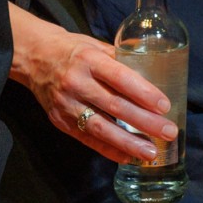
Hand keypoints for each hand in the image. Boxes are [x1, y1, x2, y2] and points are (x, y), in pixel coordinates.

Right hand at [12, 9, 175, 167]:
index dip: (144, 93)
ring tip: (151, 153)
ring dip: (129, 143)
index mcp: (89, 59)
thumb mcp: (96, 46)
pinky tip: (128, 157)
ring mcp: (66, 104)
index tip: (165, 106)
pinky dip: (110, 150)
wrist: (33, 58)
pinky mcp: (60, 121)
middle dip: (145, 122)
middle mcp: (76, 83)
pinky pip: (88, 140)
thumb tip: (155, 74)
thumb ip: (122, 60)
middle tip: (168, 132)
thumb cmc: (73, 50)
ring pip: (101, 128)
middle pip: (115, 106)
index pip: (120, 78)